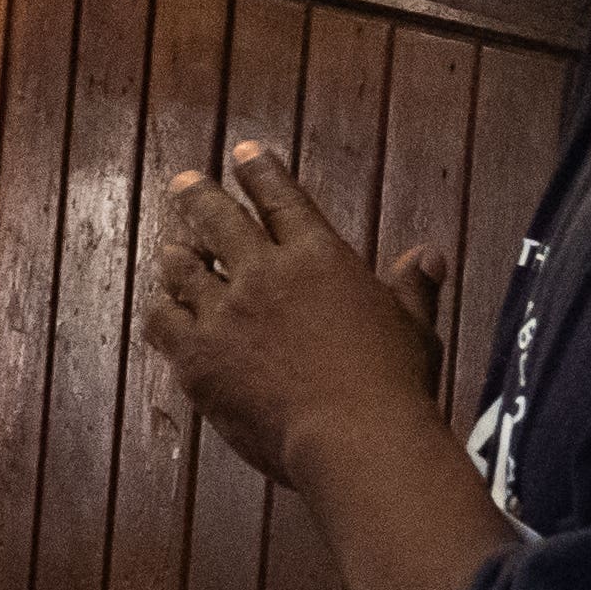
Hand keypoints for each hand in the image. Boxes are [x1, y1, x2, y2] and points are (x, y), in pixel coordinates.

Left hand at [139, 142, 448, 487]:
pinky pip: (162, 322)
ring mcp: (225, 313)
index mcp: (318, 256)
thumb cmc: (394, 385)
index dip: (260, 172)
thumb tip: (428, 255)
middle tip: (185, 183)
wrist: (354, 438)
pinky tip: (163, 314)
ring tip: (172, 252)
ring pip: (182, 268)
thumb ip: (411, 287)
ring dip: (176, 258)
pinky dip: (162, 313)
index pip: (281, 198)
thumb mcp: (414, 328)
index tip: (243, 151)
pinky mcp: (198, 357)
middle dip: (199, 196)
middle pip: (218, 219)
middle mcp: (264, 273)